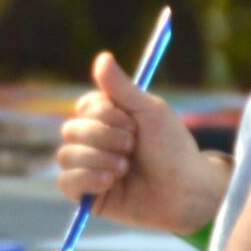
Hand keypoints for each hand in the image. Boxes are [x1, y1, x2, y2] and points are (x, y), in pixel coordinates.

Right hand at [57, 49, 224, 233]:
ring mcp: (88, 168)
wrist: (184, 190)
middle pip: (70, 130)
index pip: (84, 108)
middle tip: (132, 146)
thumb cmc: (172, 149)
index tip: (132, 123)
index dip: (104, 115)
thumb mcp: (149, 111)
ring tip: (125, 168)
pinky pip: (66, 182)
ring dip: (99, 159)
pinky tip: (111, 183)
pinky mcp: (86, 194)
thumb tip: (102, 56)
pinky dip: (88, 180)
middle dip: (103, 138)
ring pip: (66, 156)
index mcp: (106, 120)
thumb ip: (121, 87)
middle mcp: (93, 142)